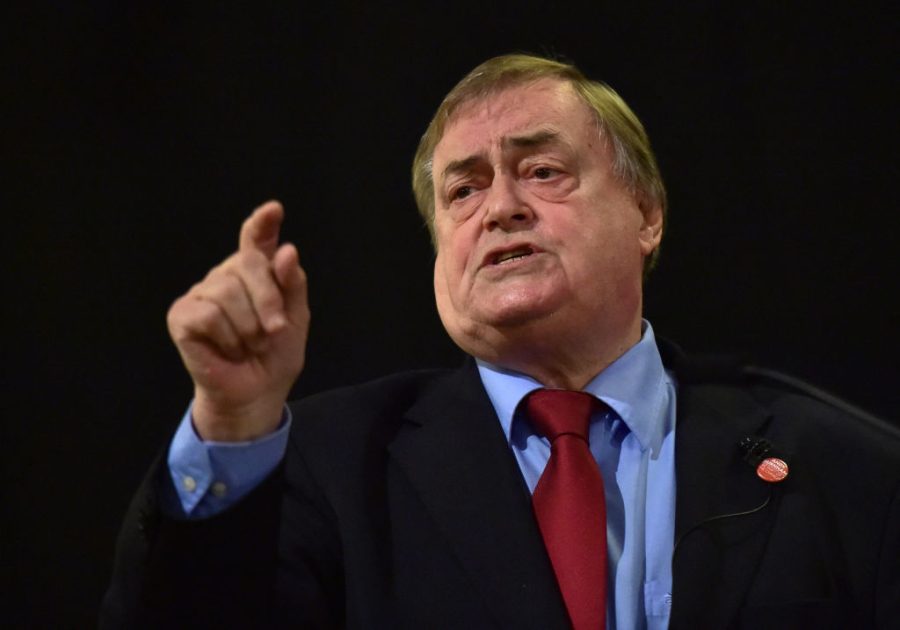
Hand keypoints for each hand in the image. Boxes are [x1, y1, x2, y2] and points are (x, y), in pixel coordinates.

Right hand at [167, 201, 309, 440]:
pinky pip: (209, 314)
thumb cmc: (275, 354)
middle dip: (269, 300)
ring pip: (227, 291)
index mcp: (255, 272)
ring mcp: (201, 292)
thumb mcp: (296, 318)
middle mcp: (226, 275)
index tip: (274, 210)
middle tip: (275, 331)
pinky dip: (228, 337)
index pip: (256, 239)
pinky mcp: (182, 315)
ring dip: (249, 327)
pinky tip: (228, 349)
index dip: (262, 223)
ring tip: (250, 345)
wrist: (257, 392)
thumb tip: (286, 251)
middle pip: (247, 263)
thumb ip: (292, 283)